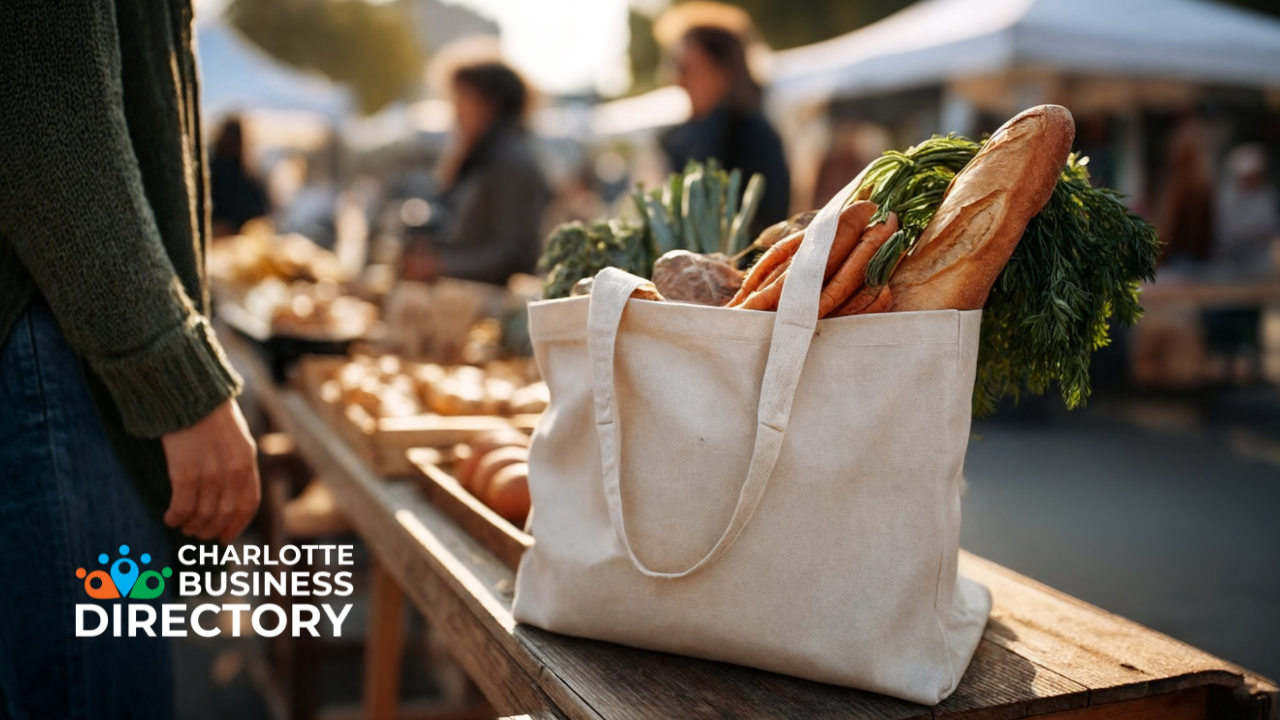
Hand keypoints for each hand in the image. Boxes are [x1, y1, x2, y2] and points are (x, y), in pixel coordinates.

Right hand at [161, 399, 259, 543]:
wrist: (190, 394)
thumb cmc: (211, 415)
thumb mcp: (238, 439)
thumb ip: (239, 466)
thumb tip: (234, 494)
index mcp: (247, 462)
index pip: (247, 505)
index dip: (237, 525)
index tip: (226, 538)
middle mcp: (232, 472)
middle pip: (224, 514)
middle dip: (211, 530)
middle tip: (199, 534)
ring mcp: (210, 473)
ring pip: (203, 514)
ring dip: (192, 526)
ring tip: (184, 526)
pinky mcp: (185, 472)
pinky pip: (182, 507)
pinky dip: (175, 517)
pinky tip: (169, 518)